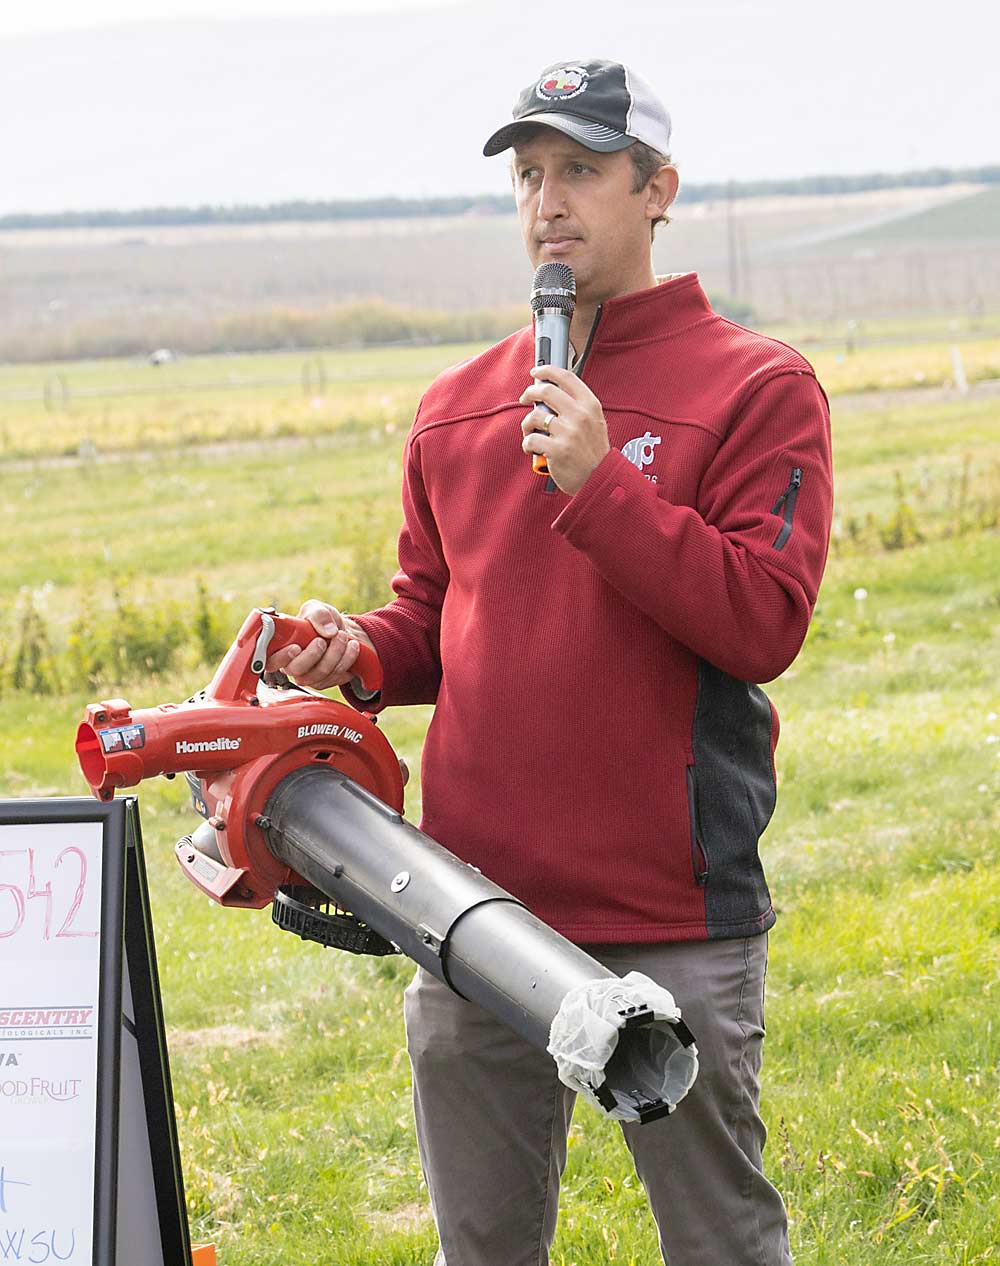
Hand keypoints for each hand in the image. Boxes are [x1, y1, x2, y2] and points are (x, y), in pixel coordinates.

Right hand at [265, 599, 377, 689]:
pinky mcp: (326, 682)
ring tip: (343, 636)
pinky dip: (347, 659)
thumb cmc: (322, 622)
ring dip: (335, 653)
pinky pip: (336, 677)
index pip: (271, 661)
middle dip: (314, 654)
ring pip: (320, 673)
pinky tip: (351, 646)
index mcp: (281, 647)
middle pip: (297, 670)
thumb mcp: (317, 609)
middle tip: (324, 640)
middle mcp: (292, 665)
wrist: (342, 633)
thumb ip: (318, 614)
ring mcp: (309, 676)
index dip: (282, 657)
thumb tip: (327, 631)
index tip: (296, 647)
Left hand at [520, 365, 610, 494]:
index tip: (536, 372)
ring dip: (526, 424)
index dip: (547, 370)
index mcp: (590, 406)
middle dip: (529, 392)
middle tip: (525, 398)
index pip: (566, 377)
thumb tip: (549, 393)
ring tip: (530, 432)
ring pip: (534, 417)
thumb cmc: (593, 452)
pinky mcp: (557, 450)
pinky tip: (533, 450)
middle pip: (546, 391)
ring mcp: (568, 433)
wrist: (600, 480)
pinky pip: (530, 440)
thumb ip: (577, 407)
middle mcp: (580, 416)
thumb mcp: (595, 423)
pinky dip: (527, 444)